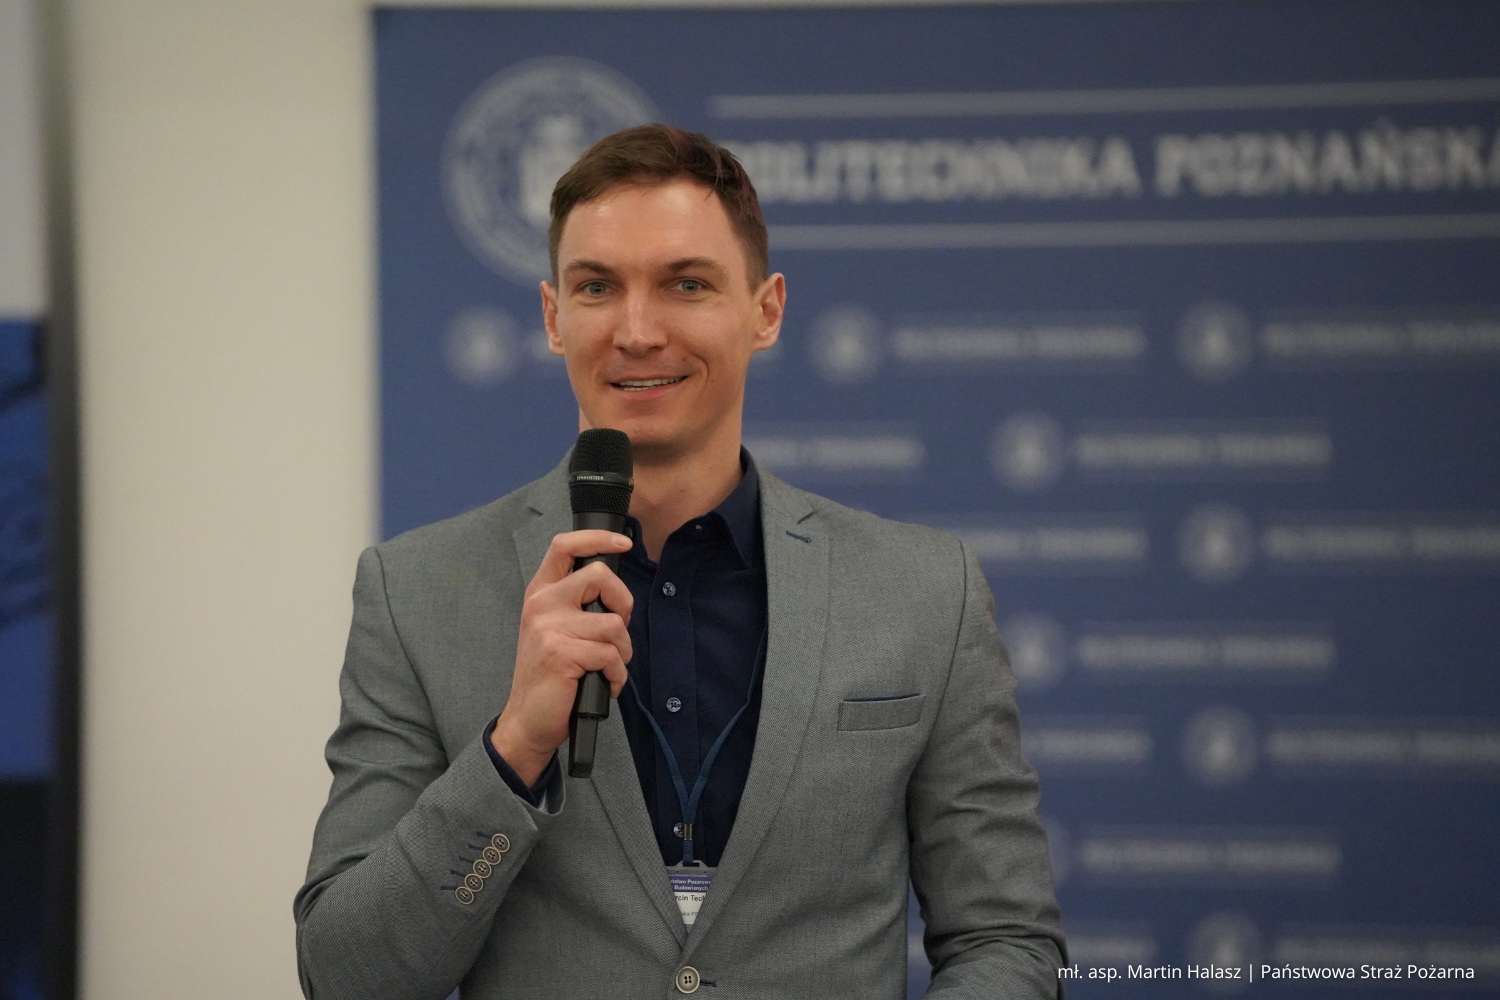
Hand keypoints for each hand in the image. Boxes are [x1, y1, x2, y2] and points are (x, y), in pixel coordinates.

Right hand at [492, 530, 633, 783]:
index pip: (564, 545)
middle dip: (624, 603)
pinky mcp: (561, 654)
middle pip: (600, 576)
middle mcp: (541, 604)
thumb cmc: (550, 675)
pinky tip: (605, 684)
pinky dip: (617, 675)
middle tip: (618, 631)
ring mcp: (549, 628)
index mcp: (540, 593)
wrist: (527, 720)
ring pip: (614, 623)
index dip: (598, 537)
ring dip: (622, 651)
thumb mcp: (554, 629)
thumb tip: (615, 590)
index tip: (624, 543)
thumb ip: (576, 604)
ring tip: (607, 667)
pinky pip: (611, 655)